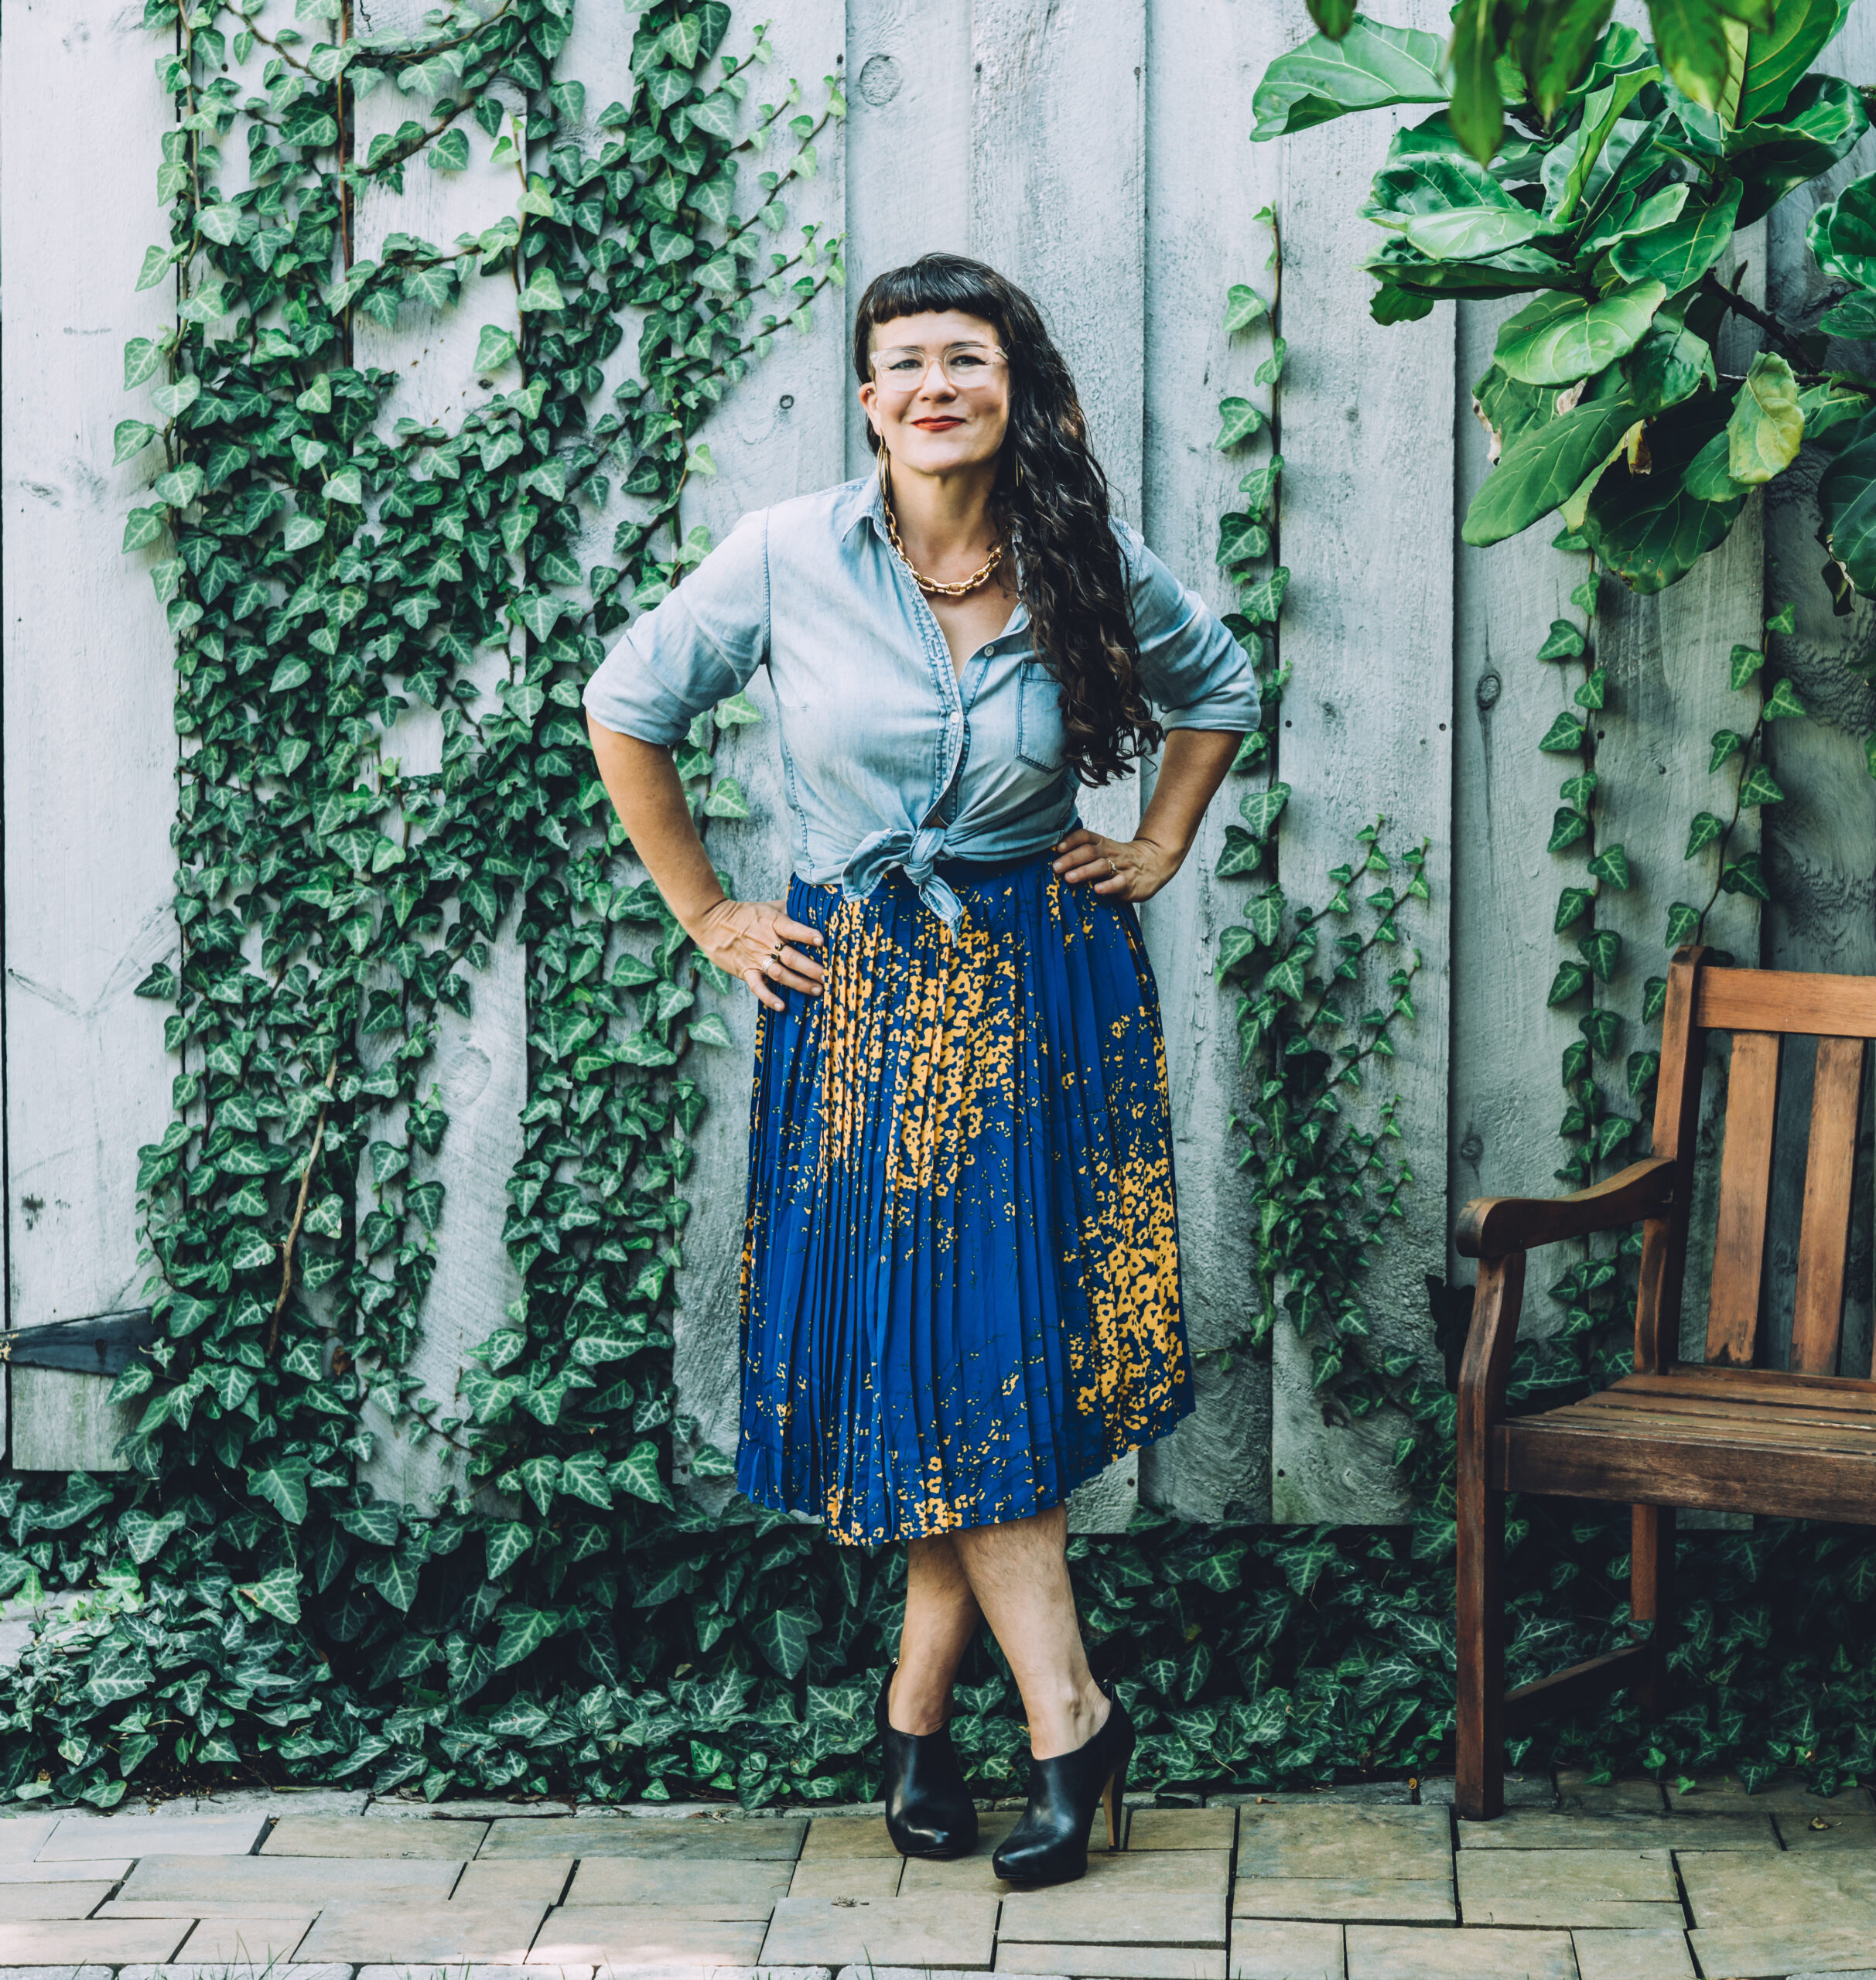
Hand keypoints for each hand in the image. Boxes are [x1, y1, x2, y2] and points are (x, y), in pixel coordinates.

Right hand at [694, 898, 824, 1010]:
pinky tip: (782, 1006)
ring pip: (781, 974)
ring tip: (817, 990)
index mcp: (774, 923)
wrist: (712, 922)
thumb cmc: (745, 914)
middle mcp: (767, 942)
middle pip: (792, 957)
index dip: (808, 935)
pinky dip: (769, 998)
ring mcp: (756, 958)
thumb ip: (790, 907)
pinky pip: (758, 987)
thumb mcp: (768, 906)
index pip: (793, 929)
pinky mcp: (745, 971)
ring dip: (800, 984)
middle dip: (812, 968)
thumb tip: (812, 902)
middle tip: (829, 977)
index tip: (823, 942)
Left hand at [1051, 829, 1179, 902]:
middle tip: (1055, 868)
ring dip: (1084, 871)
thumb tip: (1054, 860)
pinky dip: (1108, 886)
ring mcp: (1121, 867)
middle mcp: (1110, 853)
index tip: (1057, 848)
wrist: (1155, 862)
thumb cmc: (1120, 860)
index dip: (1071, 840)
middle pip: (1089, 851)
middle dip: (1071, 859)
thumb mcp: (1104, 850)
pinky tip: (1097, 890)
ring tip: (1069, 878)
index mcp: (1102, 844)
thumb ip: (1084, 853)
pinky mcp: (1130, 883)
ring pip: (1101, 866)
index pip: (1086, 836)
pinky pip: (1119, 883)